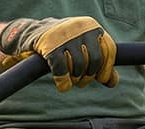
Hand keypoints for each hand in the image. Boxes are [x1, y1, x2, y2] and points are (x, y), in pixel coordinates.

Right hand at [0, 16, 118, 91]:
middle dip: (88, 76)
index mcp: (91, 26)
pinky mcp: (50, 47)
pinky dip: (64, 82)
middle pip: (94, 60)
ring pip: (79, 67)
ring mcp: (65, 37)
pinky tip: (63, 86)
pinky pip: (61, 70)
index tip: (101, 79)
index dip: (107, 68)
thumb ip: (99, 63)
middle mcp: (81, 28)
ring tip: (70, 81)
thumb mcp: (82, 48)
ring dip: (75, 80)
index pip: (108, 49)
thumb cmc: (60, 44)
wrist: (31, 34)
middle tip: (80, 82)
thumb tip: (113, 82)